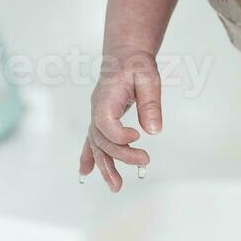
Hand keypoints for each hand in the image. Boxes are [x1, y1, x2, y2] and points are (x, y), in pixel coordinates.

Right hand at [79, 51, 162, 191]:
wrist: (125, 55)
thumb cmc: (136, 64)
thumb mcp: (148, 77)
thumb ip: (150, 103)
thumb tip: (154, 131)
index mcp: (105, 97)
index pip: (105, 123)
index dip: (120, 136)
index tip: (139, 138)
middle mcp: (96, 108)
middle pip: (101, 138)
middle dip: (120, 155)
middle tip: (144, 160)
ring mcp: (97, 115)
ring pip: (96, 145)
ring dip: (104, 166)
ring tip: (116, 186)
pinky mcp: (101, 119)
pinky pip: (92, 141)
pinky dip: (89, 156)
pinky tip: (86, 172)